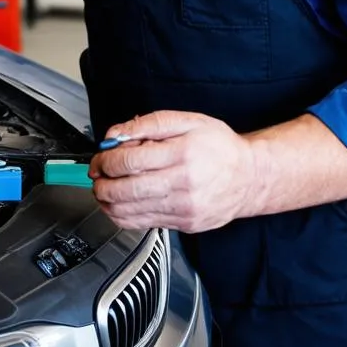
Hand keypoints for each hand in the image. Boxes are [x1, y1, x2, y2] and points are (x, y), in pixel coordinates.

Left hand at [89, 111, 257, 232]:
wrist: (250, 177)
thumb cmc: (220, 147)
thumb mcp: (188, 121)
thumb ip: (149, 123)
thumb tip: (116, 134)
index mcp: (182, 153)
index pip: (129, 161)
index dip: (105, 160)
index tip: (100, 158)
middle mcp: (183, 184)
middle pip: (124, 190)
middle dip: (101, 182)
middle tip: (96, 174)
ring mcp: (183, 208)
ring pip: (129, 212)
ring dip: (107, 201)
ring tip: (104, 189)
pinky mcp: (183, 225)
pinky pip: (142, 224)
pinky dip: (122, 215)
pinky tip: (119, 204)